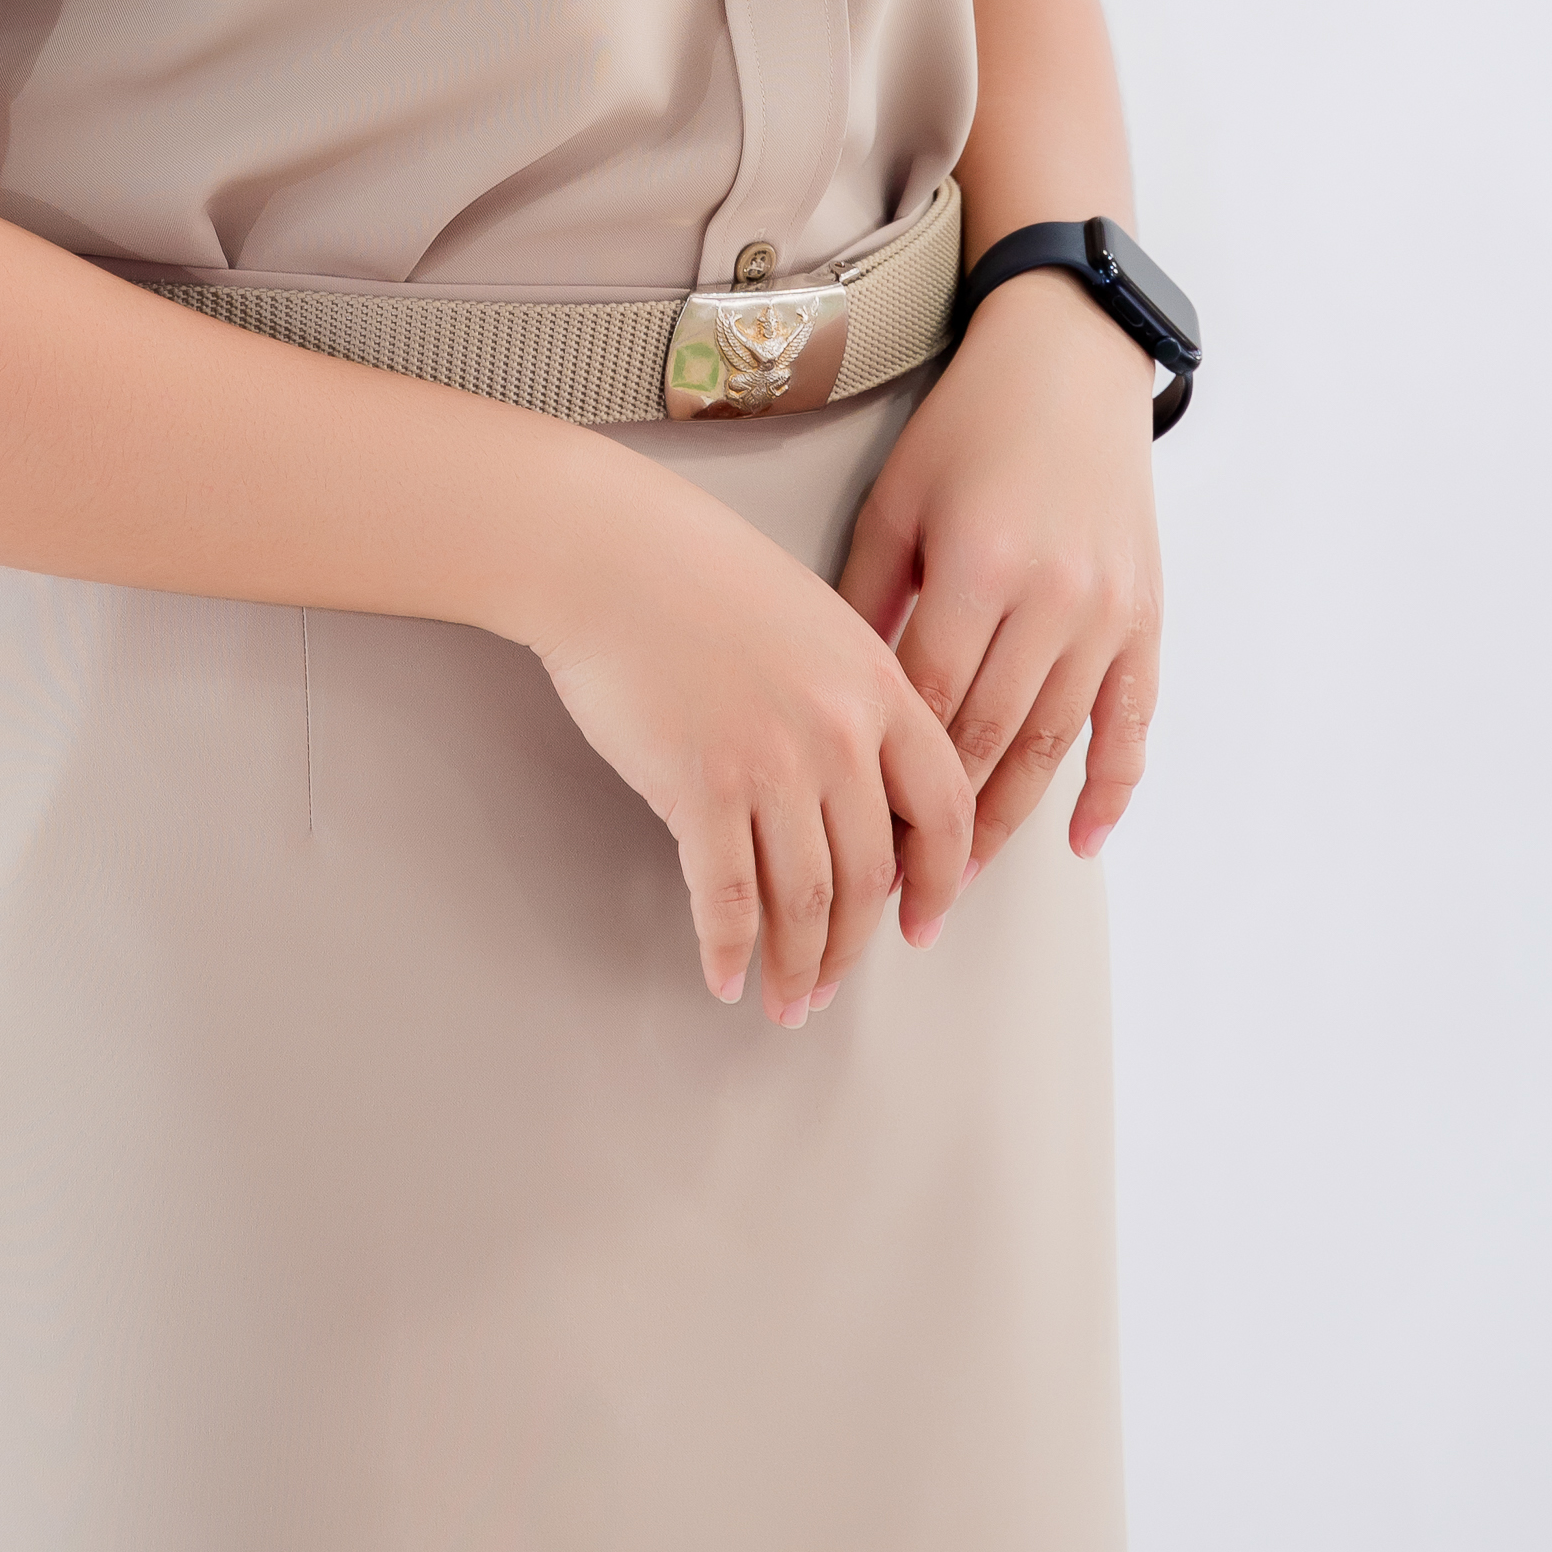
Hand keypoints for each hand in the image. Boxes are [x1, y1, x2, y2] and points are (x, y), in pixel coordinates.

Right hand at [532, 469, 973, 1023]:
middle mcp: (838, 732)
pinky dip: (729, 950)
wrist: (607, 552)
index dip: (941, 879)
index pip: (943, 806)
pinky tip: (724, 975)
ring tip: (785, 999)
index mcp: (876, 683)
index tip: (924, 922)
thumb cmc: (697, 572)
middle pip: (871, 872)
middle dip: (852, 944)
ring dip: (795, 964)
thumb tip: (868, 788)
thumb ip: (853, 695)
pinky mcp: (700, 789)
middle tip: (832, 981)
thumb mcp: (813, 618)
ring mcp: (772, 764)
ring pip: (805, 899)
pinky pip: (727, 899)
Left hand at [834, 273, 1161, 876]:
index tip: (850, 838)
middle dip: (940, 826)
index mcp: (980, 567)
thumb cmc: (968, 427)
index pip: (929, 703)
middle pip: (990, 738)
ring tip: (963, 883)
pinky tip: (1080, 840)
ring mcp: (1108, 612)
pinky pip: (1132, 721)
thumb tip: (835, 691)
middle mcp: (1052, 599)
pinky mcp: (1146, 615)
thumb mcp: (898, 498)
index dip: (891, 779)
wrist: (1070, 363)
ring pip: (1054, 744)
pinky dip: (1110, 788)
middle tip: (897, 895)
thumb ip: (867, 594)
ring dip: (1008, 821)